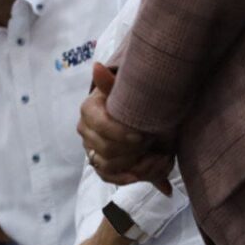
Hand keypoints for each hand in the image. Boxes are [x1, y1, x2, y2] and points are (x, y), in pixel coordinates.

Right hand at [77, 63, 172, 194]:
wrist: (145, 116)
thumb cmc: (137, 101)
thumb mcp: (129, 91)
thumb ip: (111, 82)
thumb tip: (97, 66)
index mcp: (89, 110)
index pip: (99, 126)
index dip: (120, 133)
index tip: (143, 135)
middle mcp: (85, 130)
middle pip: (105, 149)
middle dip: (133, 150)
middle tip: (153, 142)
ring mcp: (91, 148)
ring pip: (108, 165)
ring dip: (137, 165)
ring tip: (159, 157)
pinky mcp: (100, 164)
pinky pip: (107, 176)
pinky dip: (125, 178)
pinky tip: (140, 174)